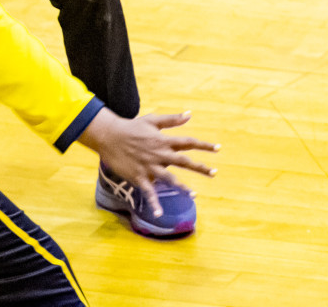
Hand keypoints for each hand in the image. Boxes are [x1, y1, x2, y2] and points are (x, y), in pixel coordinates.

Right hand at [78, 109, 217, 205]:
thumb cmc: (132, 127)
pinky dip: (154, 203)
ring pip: (169, 178)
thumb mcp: (152, 120)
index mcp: (163, 141)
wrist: (109, 136)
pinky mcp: (139, 176)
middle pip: (183, 161)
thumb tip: (190, 114)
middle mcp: (159, 154)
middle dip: (199, 167)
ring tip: (194, 195)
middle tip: (214, 172)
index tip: (218, 148)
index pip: (188, 143)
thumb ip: (172, 119)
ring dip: (182, 186)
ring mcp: (149, 166)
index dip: (203, 145)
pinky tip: (159, 214)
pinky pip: (148, 192)